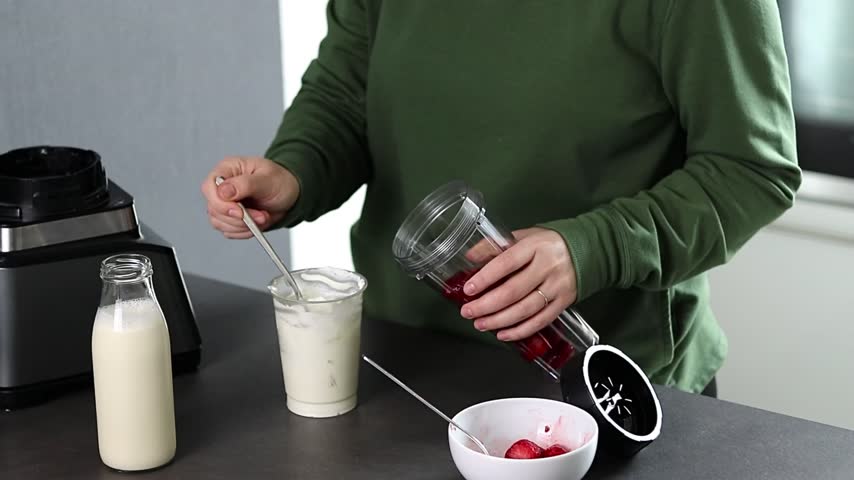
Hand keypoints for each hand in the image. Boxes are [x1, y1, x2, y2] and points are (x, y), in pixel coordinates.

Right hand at [201, 156, 299, 238]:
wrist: (290, 195)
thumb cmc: (280, 181)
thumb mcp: (267, 179)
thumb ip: (245, 184)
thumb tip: (223, 191)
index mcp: (228, 169)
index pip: (209, 187)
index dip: (221, 203)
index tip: (240, 212)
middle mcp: (222, 186)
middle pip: (214, 208)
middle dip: (239, 218)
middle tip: (260, 216)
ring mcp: (224, 203)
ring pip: (219, 222)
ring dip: (243, 226)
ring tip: (262, 217)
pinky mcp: (230, 217)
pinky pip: (228, 231)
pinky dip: (244, 231)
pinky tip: (257, 223)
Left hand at [459, 228, 577, 340]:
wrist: (587, 250)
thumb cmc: (548, 244)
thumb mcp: (523, 236)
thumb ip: (496, 245)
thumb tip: (470, 257)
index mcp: (535, 246)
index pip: (506, 263)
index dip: (486, 278)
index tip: (469, 289)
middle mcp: (548, 266)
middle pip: (513, 290)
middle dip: (487, 305)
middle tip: (468, 312)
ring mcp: (557, 287)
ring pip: (525, 309)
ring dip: (499, 320)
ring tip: (480, 324)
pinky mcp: (564, 303)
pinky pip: (540, 321)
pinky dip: (520, 331)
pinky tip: (503, 333)